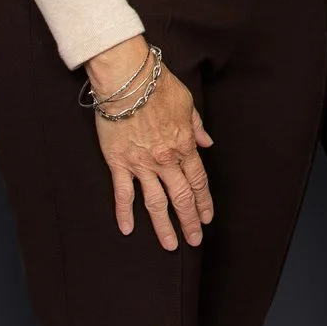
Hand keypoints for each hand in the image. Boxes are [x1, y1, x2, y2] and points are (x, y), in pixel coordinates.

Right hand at [85, 38, 214, 249]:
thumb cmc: (158, 86)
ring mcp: (142, 164)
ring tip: (170, 245)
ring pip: (155, 203)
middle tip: (195, 241)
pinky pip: (123, 193)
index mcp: (184, 145)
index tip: (207, 218)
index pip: (198, 180)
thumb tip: (207, 143)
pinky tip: (127, 230)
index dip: (204, 201)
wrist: (129, 80)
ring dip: (164, 226)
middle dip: (190, 221)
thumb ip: (197, 126)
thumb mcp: (187, 103)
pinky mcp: (119, 163)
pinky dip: (124, 213)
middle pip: (181, 197)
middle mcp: (166, 160)